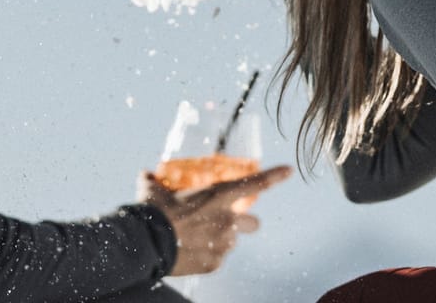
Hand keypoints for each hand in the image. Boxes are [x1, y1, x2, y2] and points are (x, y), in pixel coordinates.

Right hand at [137, 165, 291, 275]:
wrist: (147, 244)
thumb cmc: (152, 212)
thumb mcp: (153, 189)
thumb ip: (154, 180)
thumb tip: (146, 173)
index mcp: (219, 196)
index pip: (256, 183)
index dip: (275, 176)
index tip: (289, 171)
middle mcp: (228, 220)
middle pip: (253, 222)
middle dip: (243, 222)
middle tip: (224, 222)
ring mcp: (224, 244)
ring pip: (231, 241)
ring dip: (220, 239)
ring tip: (195, 239)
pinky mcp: (215, 264)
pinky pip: (217, 258)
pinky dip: (207, 256)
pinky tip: (189, 252)